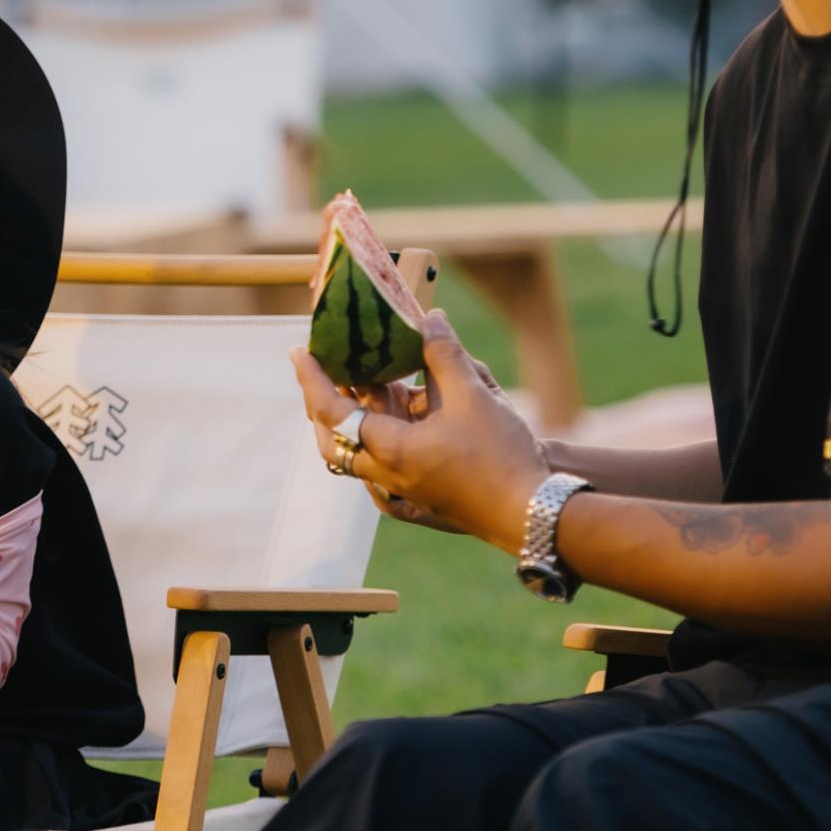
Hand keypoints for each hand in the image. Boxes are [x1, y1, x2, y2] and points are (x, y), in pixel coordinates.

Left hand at [291, 311, 549, 552]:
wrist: (531, 512)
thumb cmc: (500, 457)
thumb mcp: (473, 395)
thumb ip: (444, 354)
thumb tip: (430, 318)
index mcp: (390, 452)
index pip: (332, 412)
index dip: (312, 379)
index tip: (299, 351)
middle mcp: (388, 474)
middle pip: (333, 439)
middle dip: (323, 402)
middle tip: (324, 369)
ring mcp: (403, 485)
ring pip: (359, 450)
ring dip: (355, 414)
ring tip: (365, 377)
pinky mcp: (420, 489)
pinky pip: (384, 457)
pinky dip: (380, 428)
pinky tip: (402, 404)